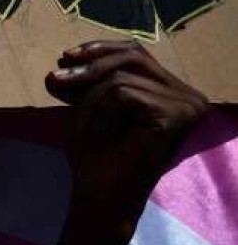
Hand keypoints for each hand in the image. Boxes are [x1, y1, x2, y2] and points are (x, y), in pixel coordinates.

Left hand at [46, 40, 206, 222]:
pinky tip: (101, 132)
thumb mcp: (90, 104)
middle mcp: (189, 96)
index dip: (98, 50)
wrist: (100, 194)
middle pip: (133, 55)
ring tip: (83, 121)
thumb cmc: (97, 153)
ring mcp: (187, 105)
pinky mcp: (176, 115)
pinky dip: (101, 110)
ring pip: (123, 76)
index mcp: (173, 91)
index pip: (136, 52)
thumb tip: (67, 57)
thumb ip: (89, 77)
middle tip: (55, 79)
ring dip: (90, 96)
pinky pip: (123, 93)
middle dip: (89, 64)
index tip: (64, 58)